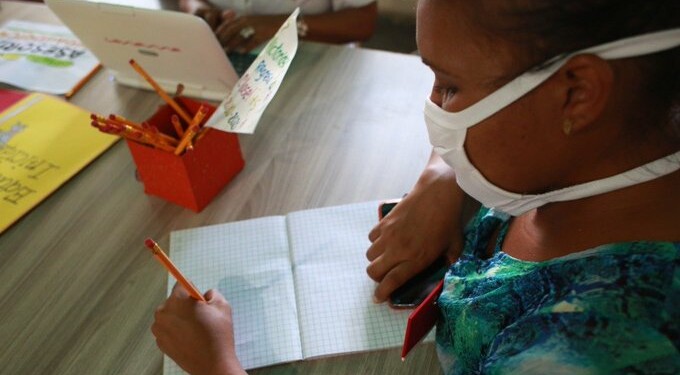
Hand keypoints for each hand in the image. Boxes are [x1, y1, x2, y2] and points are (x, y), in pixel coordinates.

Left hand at [151, 284, 245, 374]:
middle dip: (185, 305)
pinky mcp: (160, 342)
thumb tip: (205, 295)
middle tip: (200, 317)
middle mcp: (163, 312)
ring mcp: (159, 329)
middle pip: (173, 301)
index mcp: (177, 300)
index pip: (180, 284)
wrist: (212, 364)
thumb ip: (212, 294)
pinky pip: (167, 330)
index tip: (198, 299)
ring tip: (195, 330)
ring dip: (179, 318)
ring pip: (169, 316)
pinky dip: (176, 331)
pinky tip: (189, 338)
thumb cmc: (218, 334)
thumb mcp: (222, 306)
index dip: (192, 290)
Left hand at [213, 14, 286, 52]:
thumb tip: (237, 49)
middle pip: (231, 29)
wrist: (287, 24)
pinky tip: (242, 52)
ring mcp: (256, 26)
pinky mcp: (264, 33)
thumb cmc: (271, 28)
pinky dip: (247, 46)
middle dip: (223, 38)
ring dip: (232, 43)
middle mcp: (249, 20)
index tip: (213, 40)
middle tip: (216, 48)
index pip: (228, 24)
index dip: (220, 32)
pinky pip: (253, 40)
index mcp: (246, 18)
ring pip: (240, 34)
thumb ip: (246, 38)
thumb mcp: (256, 31)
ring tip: (226, 51)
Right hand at [366, 153, 465, 302]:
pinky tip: (387, 239)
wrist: (438, 192)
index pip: (391, 281)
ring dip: (376, 259)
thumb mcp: (455, 245)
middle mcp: (398, 249)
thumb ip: (450, 261)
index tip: (379, 298)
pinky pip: (371, 238)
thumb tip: (448, 269)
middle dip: (377, 278)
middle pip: (373, 271)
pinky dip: (376, 242)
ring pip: (370, 255)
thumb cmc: (449, 220)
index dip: (382, 292)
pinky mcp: (385, 222)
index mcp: (416, 259)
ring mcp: (389, 235)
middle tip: (386, 275)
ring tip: (387, 256)